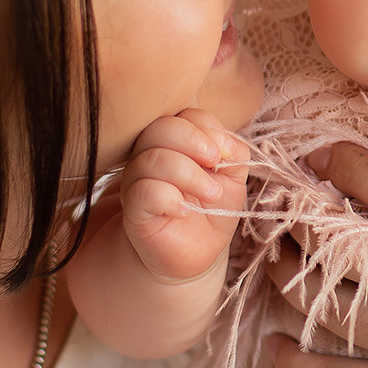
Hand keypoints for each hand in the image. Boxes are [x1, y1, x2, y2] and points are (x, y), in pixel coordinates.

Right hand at [120, 108, 248, 281]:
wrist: (194, 253)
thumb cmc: (211, 210)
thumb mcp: (232, 178)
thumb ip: (233, 153)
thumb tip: (227, 143)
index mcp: (175, 141)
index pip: (184, 115)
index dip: (206, 127)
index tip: (225, 152)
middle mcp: (150, 154)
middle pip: (162, 128)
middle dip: (194, 142)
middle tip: (216, 164)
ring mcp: (137, 180)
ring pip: (153, 159)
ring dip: (190, 175)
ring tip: (212, 195)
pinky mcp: (133, 208)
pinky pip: (144, 191)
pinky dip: (169, 198)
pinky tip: (183, 210)